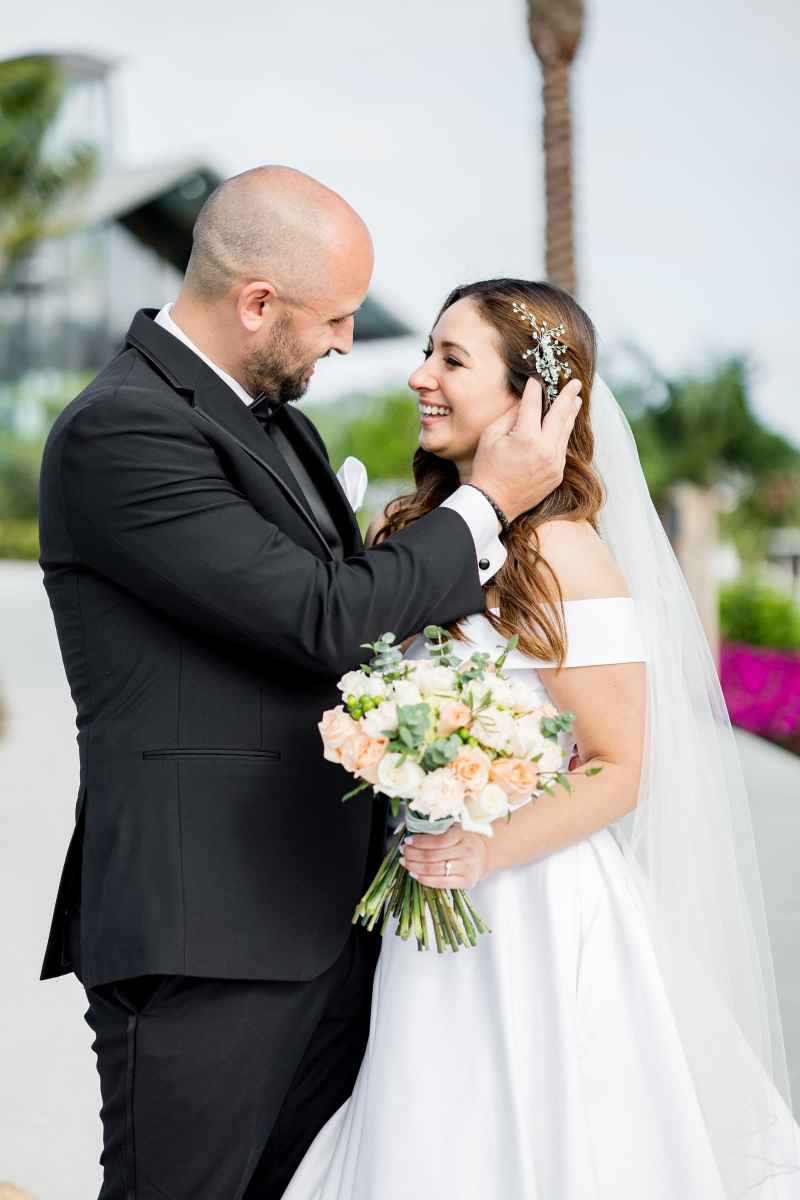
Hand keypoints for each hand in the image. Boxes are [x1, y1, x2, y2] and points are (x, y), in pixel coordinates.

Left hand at [399, 826, 490, 889]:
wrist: (486, 854)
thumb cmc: (466, 840)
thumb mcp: (455, 829)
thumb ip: (437, 831)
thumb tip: (412, 834)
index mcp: (462, 835)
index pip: (436, 840)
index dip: (419, 842)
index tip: (407, 841)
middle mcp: (466, 851)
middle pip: (432, 856)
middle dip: (413, 854)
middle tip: (403, 852)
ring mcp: (467, 868)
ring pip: (433, 870)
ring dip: (414, 867)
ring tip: (406, 863)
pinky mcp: (466, 882)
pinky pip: (440, 883)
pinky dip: (424, 879)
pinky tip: (415, 874)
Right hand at [471, 376, 581, 521]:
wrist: (493, 503)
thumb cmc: (487, 468)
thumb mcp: (491, 437)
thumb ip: (510, 416)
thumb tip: (524, 402)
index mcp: (526, 438)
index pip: (533, 405)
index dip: (534, 390)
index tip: (536, 379)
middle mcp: (545, 450)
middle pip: (560, 415)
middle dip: (567, 396)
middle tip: (574, 383)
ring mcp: (554, 464)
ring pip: (565, 432)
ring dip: (570, 414)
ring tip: (576, 400)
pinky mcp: (557, 474)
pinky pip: (562, 449)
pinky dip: (563, 434)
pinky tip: (565, 425)